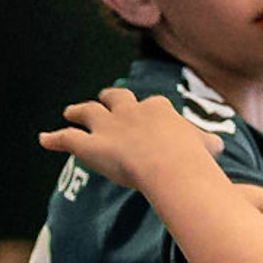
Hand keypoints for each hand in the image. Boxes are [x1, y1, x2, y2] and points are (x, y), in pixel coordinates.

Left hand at [38, 87, 217, 192]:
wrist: (170, 164)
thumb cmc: (192, 157)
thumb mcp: (207, 146)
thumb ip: (207, 144)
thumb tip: (219, 146)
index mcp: (158, 109)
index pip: (152, 104)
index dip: (148, 109)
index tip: (149, 113)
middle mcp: (130, 111)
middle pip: (116, 98)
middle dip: (110, 98)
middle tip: (105, 99)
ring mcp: (108, 126)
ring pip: (88, 112)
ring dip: (78, 111)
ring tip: (69, 111)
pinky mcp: (90, 145)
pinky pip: (67, 139)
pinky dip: (54, 138)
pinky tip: (43, 139)